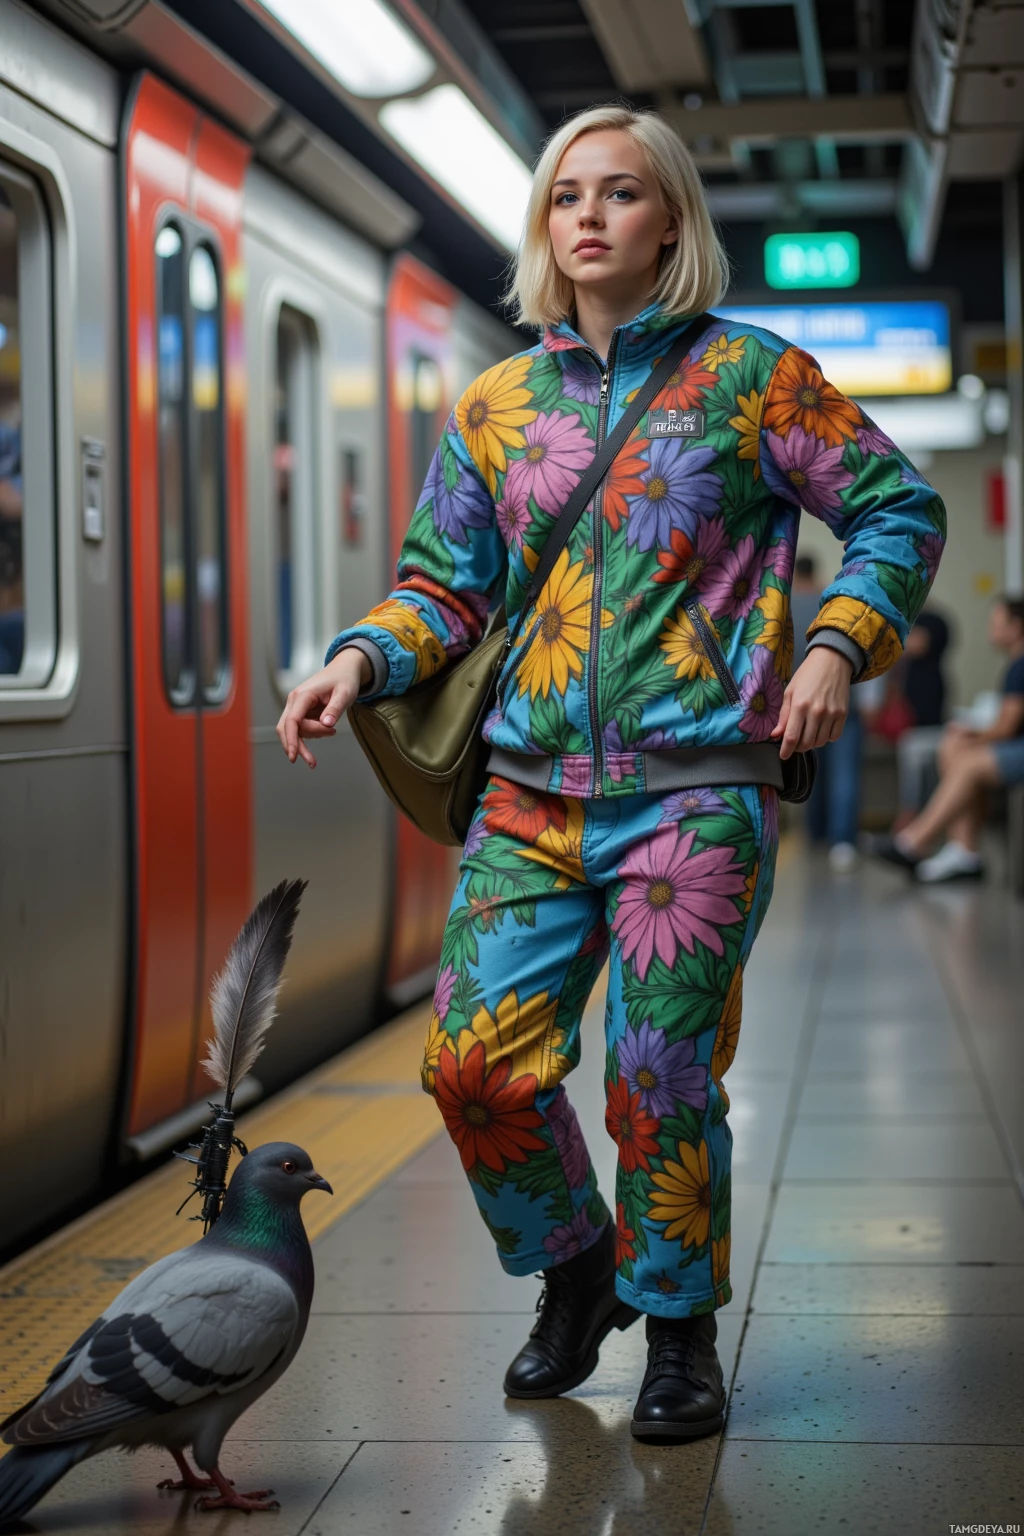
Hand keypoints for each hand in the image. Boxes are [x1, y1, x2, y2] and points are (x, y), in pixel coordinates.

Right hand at [276, 649, 370, 768]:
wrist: (344, 670)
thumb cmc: (344, 679)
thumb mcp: (345, 693)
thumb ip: (335, 709)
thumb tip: (326, 725)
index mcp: (302, 695)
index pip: (292, 721)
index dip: (291, 740)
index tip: (294, 756)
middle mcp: (295, 701)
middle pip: (286, 729)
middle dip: (297, 746)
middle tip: (312, 763)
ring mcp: (296, 706)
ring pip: (295, 731)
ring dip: (312, 737)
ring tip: (333, 730)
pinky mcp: (301, 711)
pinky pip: (301, 728)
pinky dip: (313, 734)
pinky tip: (327, 730)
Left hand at [771, 647, 852, 759]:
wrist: (832, 661)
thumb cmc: (807, 675)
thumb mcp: (790, 692)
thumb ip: (783, 716)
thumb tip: (775, 735)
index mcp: (799, 705)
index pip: (792, 737)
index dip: (786, 750)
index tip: (783, 756)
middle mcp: (816, 712)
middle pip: (806, 743)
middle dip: (798, 748)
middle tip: (795, 742)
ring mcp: (832, 714)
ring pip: (820, 742)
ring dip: (812, 742)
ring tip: (808, 732)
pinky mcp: (843, 714)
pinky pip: (834, 736)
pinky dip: (826, 737)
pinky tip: (821, 729)